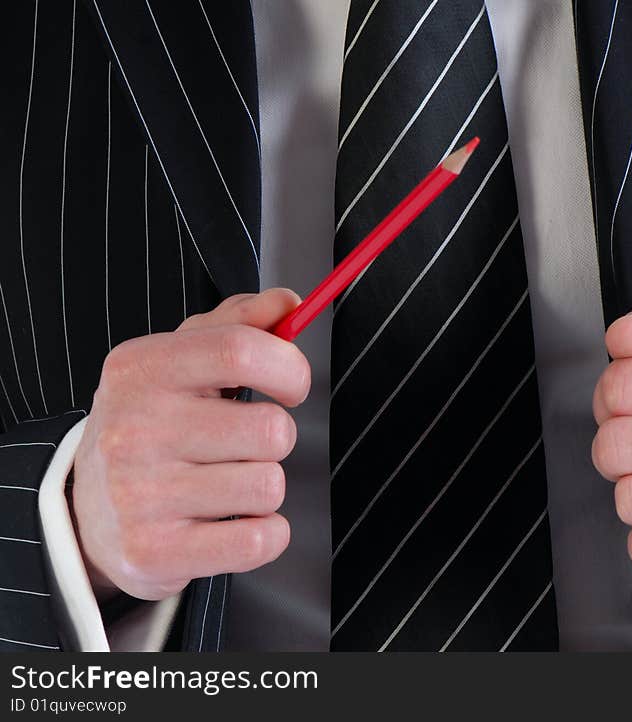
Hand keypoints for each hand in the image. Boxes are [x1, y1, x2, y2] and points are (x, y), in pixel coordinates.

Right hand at [72, 289, 309, 600]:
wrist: (86, 510)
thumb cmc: (150, 424)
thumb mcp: (179, 360)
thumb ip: (238, 324)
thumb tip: (288, 303)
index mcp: (142, 368)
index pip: (241, 351)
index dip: (289, 367)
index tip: (292, 384)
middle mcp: (134, 429)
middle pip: (270, 429)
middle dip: (275, 438)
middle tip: (241, 444)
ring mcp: (141, 495)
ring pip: (269, 485)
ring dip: (263, 487)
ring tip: (224, 483)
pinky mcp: (156, 551)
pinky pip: (260, 539)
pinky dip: (264, 533)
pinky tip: (230, 522)